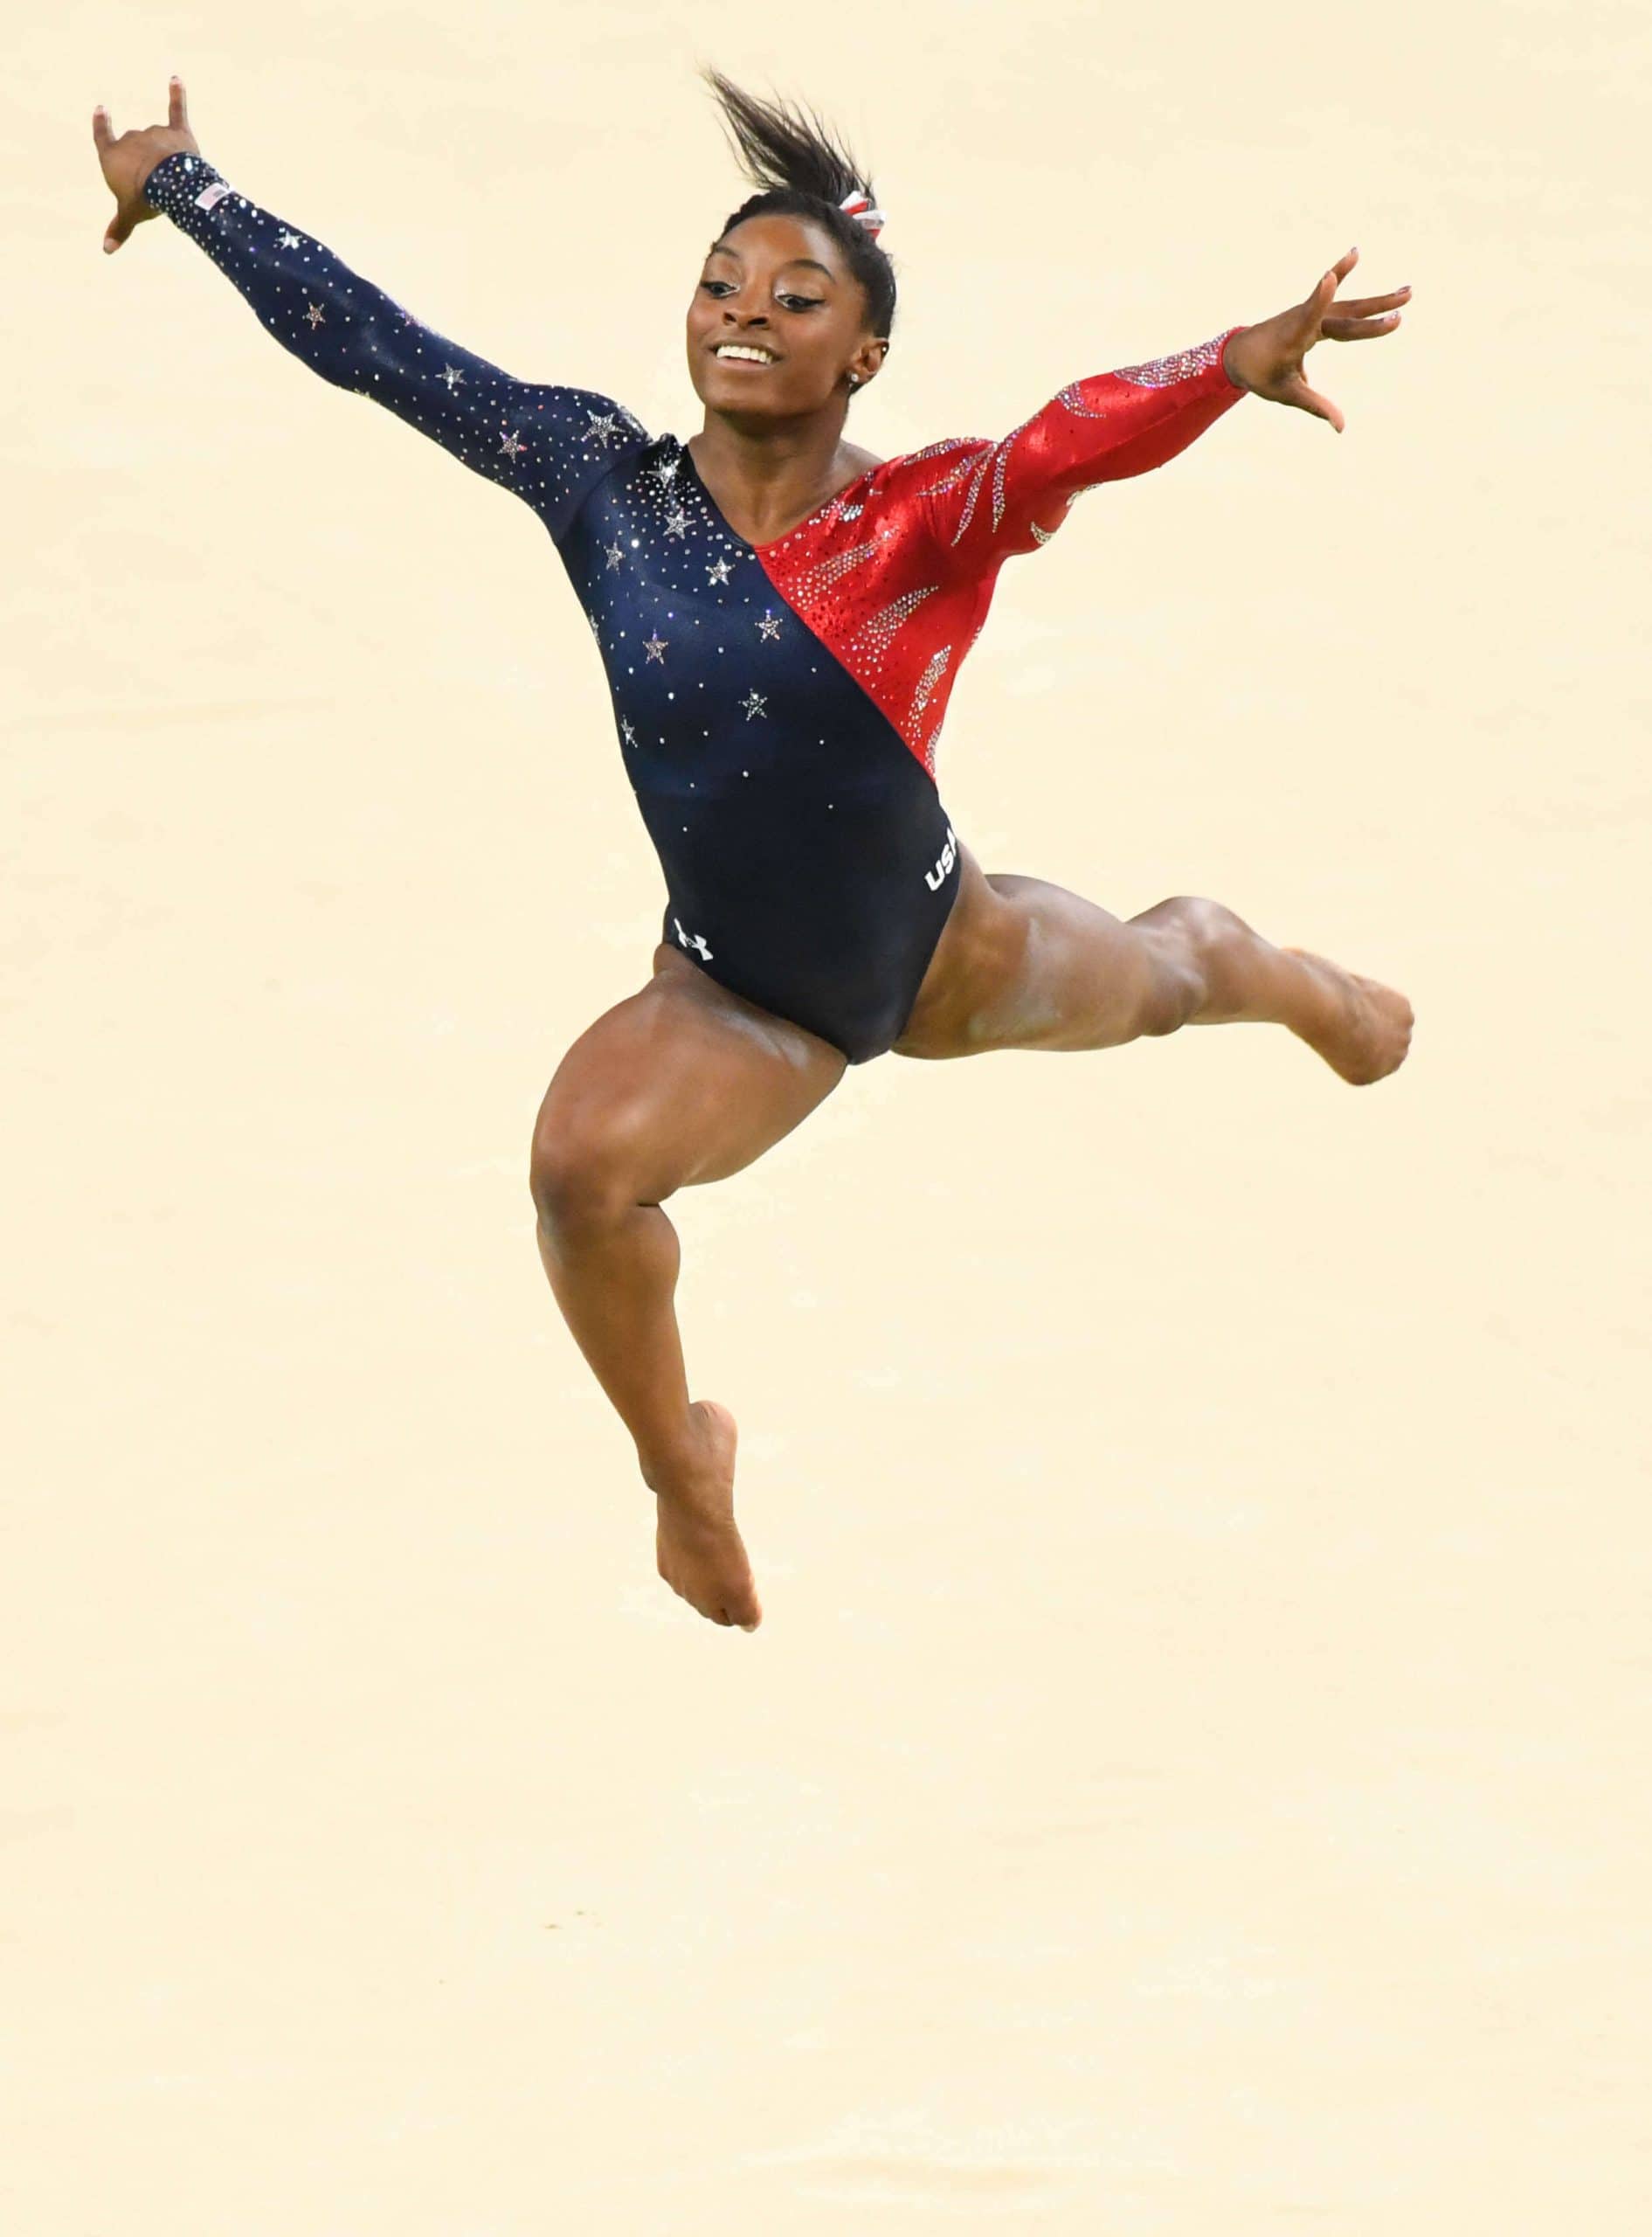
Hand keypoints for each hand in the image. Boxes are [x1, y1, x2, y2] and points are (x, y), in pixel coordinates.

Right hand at [93, 73, 199, 253]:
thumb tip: (106, 251)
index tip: (101, 110)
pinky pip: (177, 109)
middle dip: (144, 163)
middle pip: (134, 146)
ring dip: (163, 154)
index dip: (102, 125)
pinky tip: (176, 78)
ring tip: (173, 178)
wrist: (171, 185)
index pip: (102, 137)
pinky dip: (178, 95)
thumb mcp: (130, 214)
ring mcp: (154, 133)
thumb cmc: (145, 199)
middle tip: (154, 186)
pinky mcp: (177, 131)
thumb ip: (119, 228)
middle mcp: (131, 140)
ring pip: (156, 139)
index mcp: (113, 156)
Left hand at [1221, 248, 1409, 432]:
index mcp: (1294, 338)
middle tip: (1407, 297)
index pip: (1309, 317)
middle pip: (1346, 314)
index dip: (1318, 299)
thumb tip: (1342, 427)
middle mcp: (1304, 320)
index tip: (1327, 277)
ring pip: (1348, 307)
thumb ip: (1315, 405)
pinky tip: (1354, 255)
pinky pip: (1336, 300)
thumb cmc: (1260, 375)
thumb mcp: (1286, 393)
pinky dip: (1343, 277)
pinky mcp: (1313, 313)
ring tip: (1408, 292)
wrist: (1239, 354)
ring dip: (1377, 301)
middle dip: (1376, 307)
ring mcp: (1310, 314)